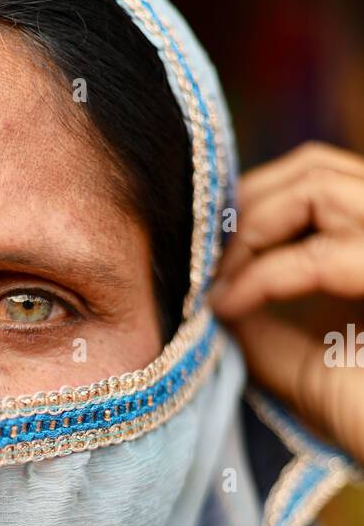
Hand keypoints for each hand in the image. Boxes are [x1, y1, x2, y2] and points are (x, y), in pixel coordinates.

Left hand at [211, 141, 363, 463]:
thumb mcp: (301, 360)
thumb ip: (261, 311)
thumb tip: (209, 276)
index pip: (318, 178)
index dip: (253, 203)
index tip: (209, 259)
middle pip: (317, 165)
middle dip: (245, 206)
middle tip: (206, 264)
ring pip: (319, 184)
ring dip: (250, 230)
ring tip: (218, 285)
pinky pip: (320, 254)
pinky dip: (261, 275)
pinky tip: (228, 306)